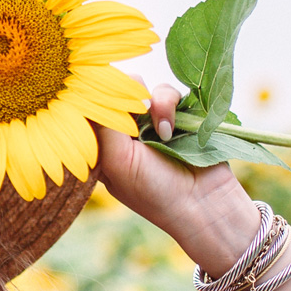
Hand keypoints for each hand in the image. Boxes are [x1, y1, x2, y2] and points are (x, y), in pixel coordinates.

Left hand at [96, 84, 260, 277]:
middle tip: (137, 118)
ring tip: (163, 131)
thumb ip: (103, 125)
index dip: (96, 101)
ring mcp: (149, 121)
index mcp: (103, 145)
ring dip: (152, 104)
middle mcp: (123, 131)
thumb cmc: (153, 191)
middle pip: (113, 91)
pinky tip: (171, 130)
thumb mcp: (116, 161)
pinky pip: (166, 92)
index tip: (108, 106)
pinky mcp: (175, 115)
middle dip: (125, 99)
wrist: (202, 203)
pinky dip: (169, 104)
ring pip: (140, 87)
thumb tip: (96, 89)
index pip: (88, 109)